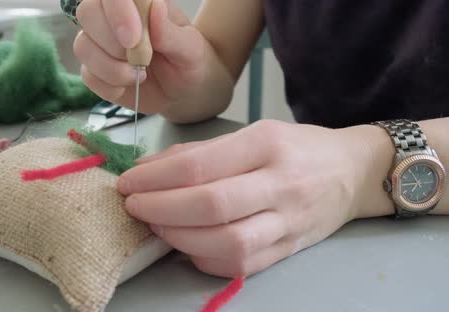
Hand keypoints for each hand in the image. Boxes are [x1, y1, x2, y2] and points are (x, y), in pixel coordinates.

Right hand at [73, 0, 207, 113]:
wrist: (184, 90)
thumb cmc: (188, 61)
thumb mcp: (190, 48)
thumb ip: (171, 32)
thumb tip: (156, 8)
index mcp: (138, 2)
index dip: (116, 9)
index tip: (133, 38)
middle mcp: (112, 17)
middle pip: (87, 12)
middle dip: (112, 42)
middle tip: (142, 60)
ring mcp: (100, 43)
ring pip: (83, 46)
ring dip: (112, 67)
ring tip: (140, 74)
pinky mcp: (94, 69)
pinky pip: (88, 75)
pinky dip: (110, 85)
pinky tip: (130, 84)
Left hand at [117, 120, 386, 277]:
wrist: (354, 173)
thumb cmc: (296, 147)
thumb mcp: (253, 132)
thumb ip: (200, 152)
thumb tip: (147, 168)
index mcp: (266, 144)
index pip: (200, 166)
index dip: (155, 179)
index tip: (127, 183)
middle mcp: (280, 184)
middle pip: (210, 206)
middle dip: (160, 209)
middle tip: (134, 206)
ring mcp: (288, 222)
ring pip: (228, 243)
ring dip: (179, 238)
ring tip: (157, 226)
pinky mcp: (289, 250)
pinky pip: (242, 265)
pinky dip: (204, 258)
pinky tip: (186, 245)